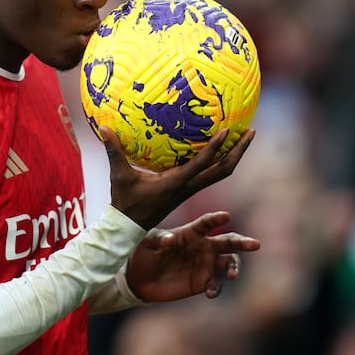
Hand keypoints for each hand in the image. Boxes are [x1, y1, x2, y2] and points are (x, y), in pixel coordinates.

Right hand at [100, 126, 254, 229]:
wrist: (129, 227)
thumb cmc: (125, 202)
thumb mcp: (119, 176)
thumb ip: (113, 151)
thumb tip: (102, 127)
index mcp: (176, 182)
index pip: (201, 164)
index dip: (215, 147)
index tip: (227, 130)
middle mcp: (189, 187)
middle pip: (224, 170)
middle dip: (239, 151)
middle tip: (251, 131)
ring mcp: (191, 189)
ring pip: (221, 173)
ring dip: (235, 155)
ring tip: (245, 135)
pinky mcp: (188, 189)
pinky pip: (211, 173)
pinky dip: (221, 159)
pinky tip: (222, 146)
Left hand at [125, 211, 260, 301]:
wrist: (139, 280)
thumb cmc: (143, 254)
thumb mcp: (146, 244)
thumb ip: (158, 240)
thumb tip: (169, 238)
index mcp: (190, 232)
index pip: (207, 223)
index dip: (216, 219)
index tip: (226, 216)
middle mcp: (203, 246)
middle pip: (228, 241)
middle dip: (243, 243)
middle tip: (255, 244)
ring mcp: (205, 264)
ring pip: (229, 262)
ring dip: (235, 267)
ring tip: (233, 274)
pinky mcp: (202, 282)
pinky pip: (216, 284)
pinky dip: (217, 288)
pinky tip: (210, 293)